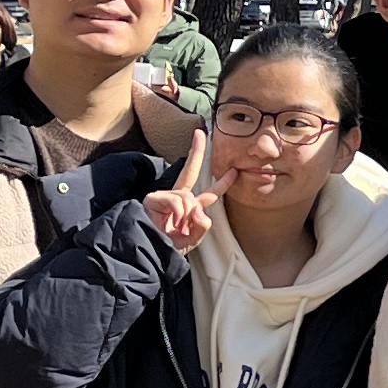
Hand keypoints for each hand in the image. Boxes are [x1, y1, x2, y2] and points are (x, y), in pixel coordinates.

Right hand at [141, 130, 215, 253]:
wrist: (152, 254)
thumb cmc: (170, 248)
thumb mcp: (194, 239)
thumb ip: (202, 224)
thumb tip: (199, 210)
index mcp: (190, 207)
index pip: (210, 193)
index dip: (223, 183)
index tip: (234, 170)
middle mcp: (178, 198)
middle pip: (190, 171)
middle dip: (197, 152)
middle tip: (200, 133)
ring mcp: (165, 197)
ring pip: (188, 198)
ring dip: (185, 218)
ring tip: (175, 229)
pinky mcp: (153, 198)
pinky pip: (177, 201)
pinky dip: (177, 214)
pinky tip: (169, 223)